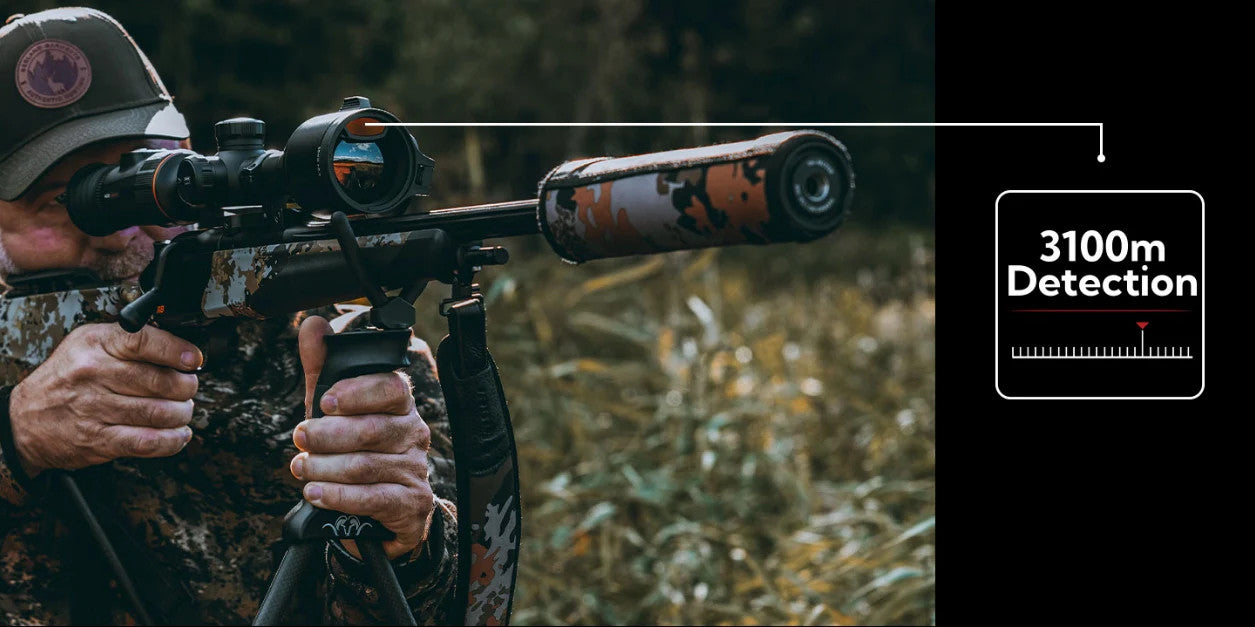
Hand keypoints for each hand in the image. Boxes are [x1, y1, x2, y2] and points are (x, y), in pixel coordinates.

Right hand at [9, 324, 199, 477]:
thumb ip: (129, 340)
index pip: (143, 341)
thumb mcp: (88, 343)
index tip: (194, 359)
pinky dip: (171, 441)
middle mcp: (94, 375)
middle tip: (188, 388)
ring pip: (158, 412)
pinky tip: (178, 435)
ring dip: (181, 413)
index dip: (176, 350)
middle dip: (186, 387)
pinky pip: (146, 442)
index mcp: (95, 345)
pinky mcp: (98, 440)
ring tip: (182, 410)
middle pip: (159, 381)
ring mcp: (95, 409)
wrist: (25, 419)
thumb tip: (177, 345)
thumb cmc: (65, 378)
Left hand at [291, 316, 434, 559]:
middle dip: (328, 435)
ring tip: (301, 468)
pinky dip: (339, 496)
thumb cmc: (357, 449)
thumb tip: (313, 325)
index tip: (325, 402)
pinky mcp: (410, 502)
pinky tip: (315, 493)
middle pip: (373, 430)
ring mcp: (414, 470)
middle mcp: (413, 434)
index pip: (391, 389)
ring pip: (367, 465)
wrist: (385, 507)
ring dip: (326, 468)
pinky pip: (374, 498)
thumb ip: (323, 367)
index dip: (358, 393)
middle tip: (300, 438)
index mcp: (400, 405)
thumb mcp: (335, 408)